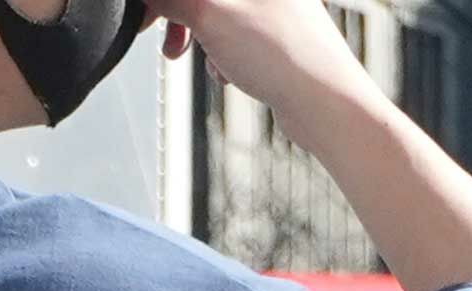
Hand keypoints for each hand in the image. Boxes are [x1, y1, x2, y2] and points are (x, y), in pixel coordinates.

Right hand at [141, 2, 367, 119]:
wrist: (324, 100)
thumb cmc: (283, 54)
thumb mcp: (212, 16)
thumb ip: (176, 0)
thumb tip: (151, 0)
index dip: (164, 1)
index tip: (146, 17)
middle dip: (184, 18)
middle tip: (170, 46)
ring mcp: (275, 7)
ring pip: (220, 13)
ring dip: (204, 39)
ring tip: (210, 63)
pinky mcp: (278, 34)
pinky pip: (237, 34)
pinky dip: (225, 53)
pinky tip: (230, 72)